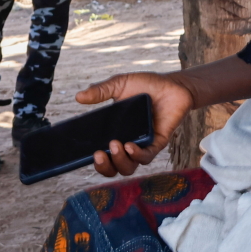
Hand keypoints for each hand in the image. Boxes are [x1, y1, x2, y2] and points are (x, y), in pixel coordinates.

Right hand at [76, 72, 198, 177]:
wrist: (172, 84)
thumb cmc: (146, 86)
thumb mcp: (119, 85)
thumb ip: (100, 91)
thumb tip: (78, 97)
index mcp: (115, 133)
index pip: (103, 156)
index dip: (96, 161)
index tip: (88, 154)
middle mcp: (127, 143)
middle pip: (114, 168)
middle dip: (104, 167)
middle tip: (99, 154)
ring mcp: (142, 145)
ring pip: (129, 167)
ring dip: (120, 161)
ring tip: (115, 145)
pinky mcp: (157, 143)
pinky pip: (147, 156)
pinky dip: (137, 154)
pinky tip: (130, 146)